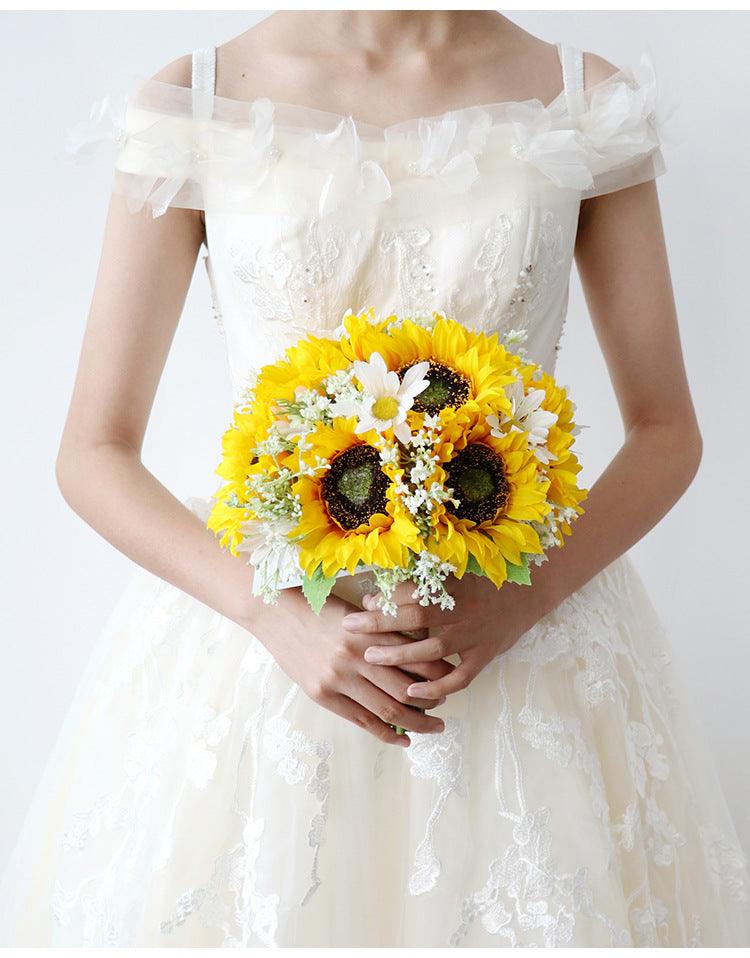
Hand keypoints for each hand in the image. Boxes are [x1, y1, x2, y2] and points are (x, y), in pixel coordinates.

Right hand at [250, 586, 450, 745]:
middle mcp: (358, 656)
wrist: (276, 612)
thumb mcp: (358, 613)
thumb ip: (385, 631)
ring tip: (431, 728)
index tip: (450, 681)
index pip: (418, 659)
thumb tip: (419, 651)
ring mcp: (339, 677)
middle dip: (432, 703)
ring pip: (388, 709)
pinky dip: (385, 733)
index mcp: (372, 631)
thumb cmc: (320, 608)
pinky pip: (361, 720)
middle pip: (408, 689)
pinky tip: (402, 739)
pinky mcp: (322, 693)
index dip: (440, 674)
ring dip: (416, 723)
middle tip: (444, 708)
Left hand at [342, 573, 547, 699]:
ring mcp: (472, 637)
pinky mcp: (483, 657)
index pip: (411, 593)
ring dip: (400, 656)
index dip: (385, 599)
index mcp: (451, 589)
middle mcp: (460, 613)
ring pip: (432, 650)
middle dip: (380, 624)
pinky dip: (436, 687)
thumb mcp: (452, 575)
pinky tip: (412, 693)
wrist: (526, 595)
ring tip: (370, 658)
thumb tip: (375, 595)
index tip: (360, 604)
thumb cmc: (481, 583)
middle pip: (415, 619)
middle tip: (350, 629)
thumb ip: (417, 583)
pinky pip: (458, 677)